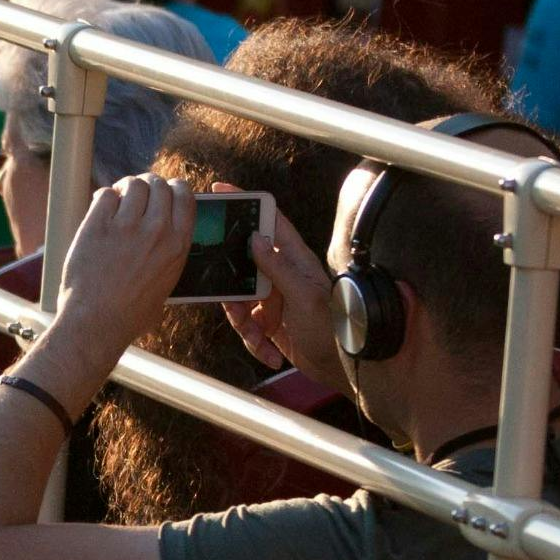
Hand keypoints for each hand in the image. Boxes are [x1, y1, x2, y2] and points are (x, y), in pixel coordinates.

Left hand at [43, 172, 196, 365]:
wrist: (96, 322)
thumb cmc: (130, 312)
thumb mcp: (167, 282)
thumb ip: (169, 253)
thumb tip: (166, 233)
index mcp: (178, 244)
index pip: (185, 196)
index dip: (175, 187)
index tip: (167, 188)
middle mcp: (156, 231)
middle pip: (158, 185)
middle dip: (149, 183)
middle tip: (138, 191)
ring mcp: (126, 227)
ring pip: (133, 185)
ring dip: (126, 187)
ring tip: (119, 197)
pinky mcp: (97, 226)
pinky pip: (105, 194)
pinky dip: (104, 197)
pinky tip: (101, 208)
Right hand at [223, 202, 347, 389]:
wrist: (339, 368)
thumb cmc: (331, 328)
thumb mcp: (303, 295)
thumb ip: (277, 267)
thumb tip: (255, 238)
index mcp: (294, 259)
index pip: (269, 221)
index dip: (246, 204)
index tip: (220, 191)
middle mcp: (282, 274)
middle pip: (242, 266)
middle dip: (233, 291)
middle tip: (237, 308)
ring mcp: (274, 298)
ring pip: (239, 302)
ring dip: (244, 325)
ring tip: (259, 339)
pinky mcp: (270, 322)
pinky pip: (248, 328)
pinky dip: (255, 344)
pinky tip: (272, 355)